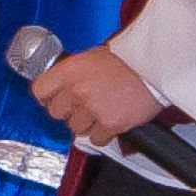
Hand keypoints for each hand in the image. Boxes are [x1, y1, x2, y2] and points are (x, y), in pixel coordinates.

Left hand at [27, 42, 164, 145]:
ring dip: (88, 123)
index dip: (47, 97)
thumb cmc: (129, 59)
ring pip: (76, 128)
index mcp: (70, 70)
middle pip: (56, 113)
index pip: (40, 90)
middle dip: (70, 110)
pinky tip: (113, 119)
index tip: (53, 99)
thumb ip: (74, 72)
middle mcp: (77, 90)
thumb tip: (62, 85)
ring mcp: (92, 109)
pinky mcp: (109, 124)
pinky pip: (96, 139)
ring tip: (104, 109)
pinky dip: (104, 134)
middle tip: (85, 105)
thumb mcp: (93, 56)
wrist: (155, 67)